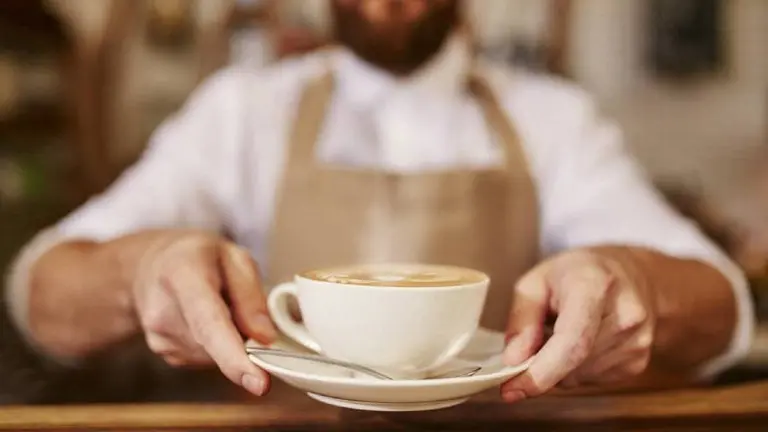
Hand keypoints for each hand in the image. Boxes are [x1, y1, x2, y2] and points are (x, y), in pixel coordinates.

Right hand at [132, 232, 275, 395]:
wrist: (151, 265)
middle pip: (216, 345)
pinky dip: (217, 345)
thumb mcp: (233, 257)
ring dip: (229, 339)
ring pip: (216, 355)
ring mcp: (159, 337)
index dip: (235, 358)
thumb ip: (251, 296)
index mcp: (183, 275)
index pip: (210, 324)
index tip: (259, 384)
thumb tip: (265, 338)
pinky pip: (208, 358)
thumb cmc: (198, 257)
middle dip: (243, 338)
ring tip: (216, 305)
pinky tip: (205, 320)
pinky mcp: (164, 353)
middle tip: (239, 304)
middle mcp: (163, 310)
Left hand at [501, 249, 654, 401]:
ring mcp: (637, 342)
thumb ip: (522, 318)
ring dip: (558, 367)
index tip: (512, 388)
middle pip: (572, 364)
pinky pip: (591, 380)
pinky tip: (580, 342)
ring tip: (561, 332)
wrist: (636, 274)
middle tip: (527, 347)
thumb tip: (513, 359)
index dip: (540, 372)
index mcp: (596, 286)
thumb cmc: (580, 272)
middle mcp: (625, 315)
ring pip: (577, 377)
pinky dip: (574, 369)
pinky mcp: (639, 362)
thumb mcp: (537, 279)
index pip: (572, 342)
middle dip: (539, 366)